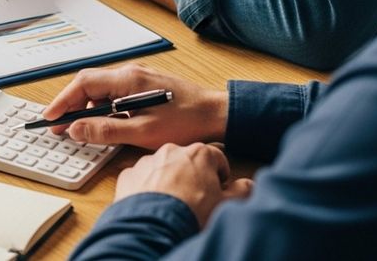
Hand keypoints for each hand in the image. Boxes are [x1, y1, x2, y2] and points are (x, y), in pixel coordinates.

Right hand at [43, 65, 227, 148]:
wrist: (218, 114)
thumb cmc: (186, 121)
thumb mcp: (142, 132)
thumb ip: (106, 130)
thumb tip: (76, 128)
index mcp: (128, 80)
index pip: (84, 83)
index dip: (63, 100)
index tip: (50, 116)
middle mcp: (130, 73)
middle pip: (89, 83)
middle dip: (71, 104)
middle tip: (59, 124)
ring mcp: (138, 78)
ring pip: (101, 89)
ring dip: (86, 106)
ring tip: (79, 127)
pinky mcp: (145, 86)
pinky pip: (114, 93)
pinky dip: (102, 106)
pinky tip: (104, 122)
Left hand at [114, 143, 253, 227]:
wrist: (154, 226)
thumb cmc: (192, 213)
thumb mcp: (225, 204)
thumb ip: (242, 190)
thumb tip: (248, 185)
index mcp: (199, 153)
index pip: (217, 158)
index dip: (220, 176)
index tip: (218, 188)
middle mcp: (171, 151)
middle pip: (188, 161)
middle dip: (193, 176)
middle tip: (195, 198)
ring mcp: (147, 161)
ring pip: (162, 168)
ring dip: (168, 180)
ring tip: (173, 203)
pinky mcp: (129, 174)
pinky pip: (141, 178)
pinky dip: (147, 188)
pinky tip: (153, 205)